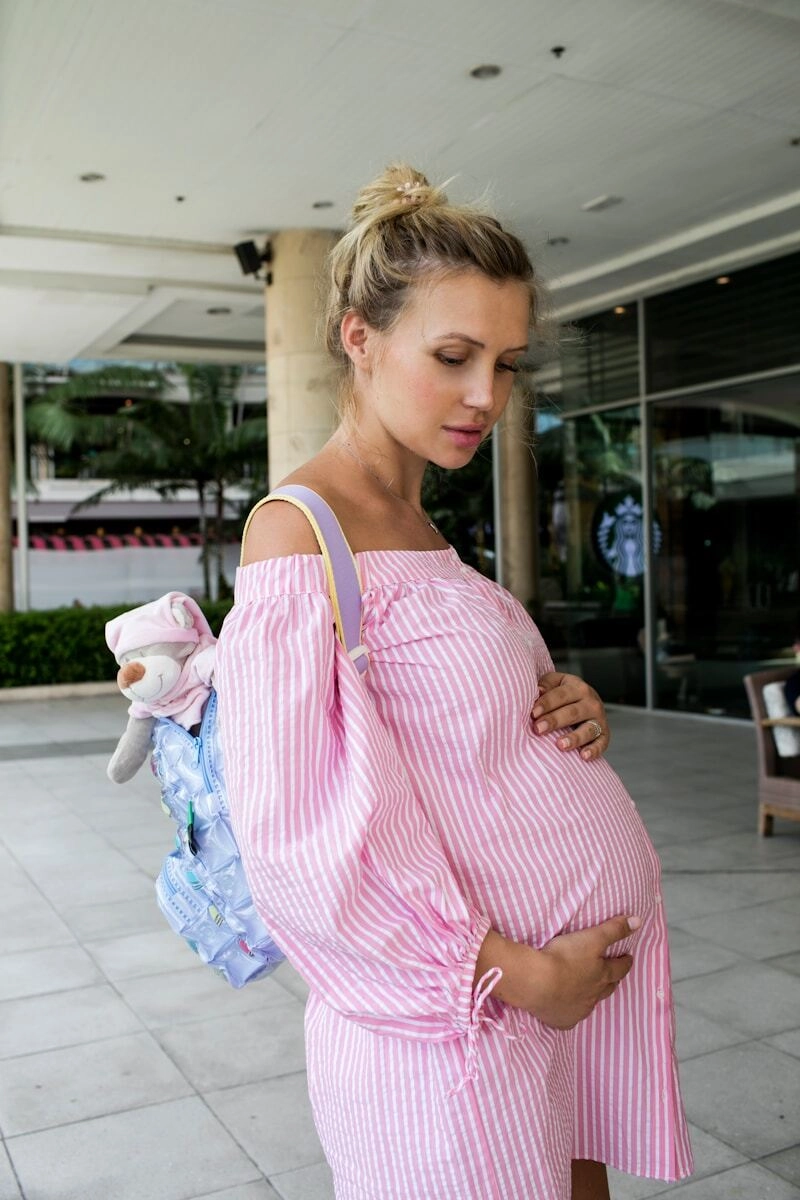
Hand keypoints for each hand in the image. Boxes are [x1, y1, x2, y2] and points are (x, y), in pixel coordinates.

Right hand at [524, 915, 638, 1029]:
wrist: (537, 982)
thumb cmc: (564, 957)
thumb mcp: (591, 938)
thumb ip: (613, 930)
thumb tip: (638, 921)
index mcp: (602, 975)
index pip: (619, 968)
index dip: (625, 962)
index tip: (628, 958)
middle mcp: (594, 995)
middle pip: (608, 988)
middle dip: (612, 980)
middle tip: (613, 975)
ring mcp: (579, 1009)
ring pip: (591, 1003)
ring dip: (593, 996)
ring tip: (590, 991)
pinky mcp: (563, 1020)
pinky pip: (571, 1017)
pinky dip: (572, 1011)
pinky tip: (568, 1009)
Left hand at [532, 671, 608, 760]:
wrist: (586, 701)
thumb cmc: (563, 694)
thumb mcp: (555, 683)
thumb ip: (546, 685)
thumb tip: (537, 690)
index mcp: (577, 687)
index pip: (561, 695)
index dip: (546, 703)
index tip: (533, 713)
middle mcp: (591, 703)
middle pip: (572, 712)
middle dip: (555, 721)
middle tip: (538, 729)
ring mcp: (599, 719)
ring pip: (588, 729)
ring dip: (574, 738)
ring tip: (560, 745)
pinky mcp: (604, 735)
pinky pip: (601, 743)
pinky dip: (594, 750)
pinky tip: (583, 756)